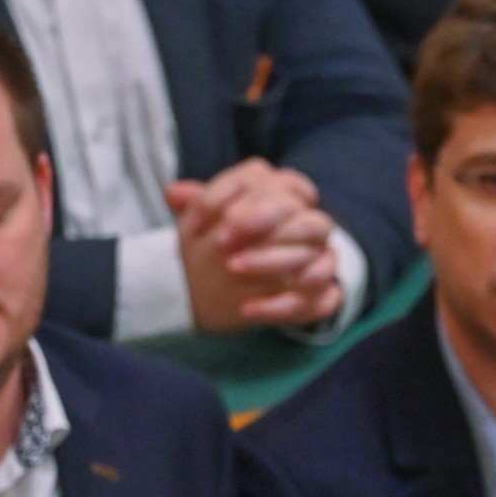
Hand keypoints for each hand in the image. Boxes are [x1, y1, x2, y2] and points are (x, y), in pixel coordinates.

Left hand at [168, 159, 343, 330]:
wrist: (237, 283)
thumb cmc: (229, 241)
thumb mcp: (211, 220)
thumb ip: (200, 203)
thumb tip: (173, 193)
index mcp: (291, 200)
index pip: (292, 186)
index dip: (259, 201)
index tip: (222, 218)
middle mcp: (313, 229)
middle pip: (309, 220)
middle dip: (267, 226)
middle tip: (222, 240)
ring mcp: (322, 263)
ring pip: (318, 259)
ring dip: (273, 261)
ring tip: (232, 268)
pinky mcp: (322, 298)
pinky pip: (319, 304)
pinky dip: (282, 307)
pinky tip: (248, 310)